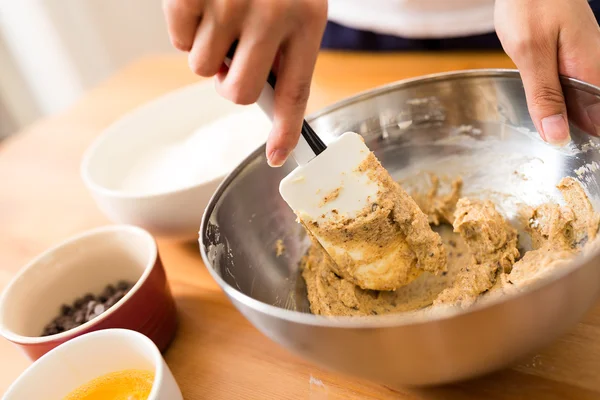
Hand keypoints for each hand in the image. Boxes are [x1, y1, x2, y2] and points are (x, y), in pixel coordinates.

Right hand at [163, 0, 327, 165]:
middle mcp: (272, 14)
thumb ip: (284, 43)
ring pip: (203, 69)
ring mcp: (230, 5)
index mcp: (307, 18)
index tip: (277, 156)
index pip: (295, 92)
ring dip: (206, 49)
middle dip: (230, 84)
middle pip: (242, 93)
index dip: (286, 129)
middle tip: (231, 56)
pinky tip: (202, 1)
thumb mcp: (293, 2)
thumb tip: (265, 92)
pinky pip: (180, 42)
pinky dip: (185, 27)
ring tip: (219, 12)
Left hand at [495, 0, 599, 143]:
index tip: (563, 161)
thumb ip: (544, 95)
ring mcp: (582, 62)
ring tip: (536, 135)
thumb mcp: (531, 53)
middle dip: (567, 134)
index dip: (583, 144)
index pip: (598, 123)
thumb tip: (558, 137)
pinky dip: (550, 99)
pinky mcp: (569, 57)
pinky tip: (536, 107)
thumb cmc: (530, 4)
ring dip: (556, 117)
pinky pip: (565, 88)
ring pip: (575, 103)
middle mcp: (592, 69)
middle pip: (587, 116)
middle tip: (543, 151)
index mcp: (589, 71)